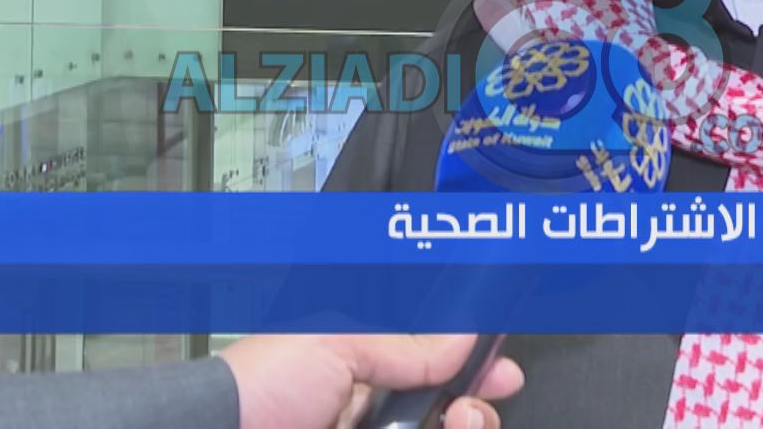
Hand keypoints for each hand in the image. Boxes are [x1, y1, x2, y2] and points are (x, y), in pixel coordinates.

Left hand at [217, 334, 522, 428]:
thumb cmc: (260, 387)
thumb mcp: (335, 342)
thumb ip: (403, 344)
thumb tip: (461, 341)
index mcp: (362, 374)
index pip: (432, 373)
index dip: (471, 374)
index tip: (502, 374)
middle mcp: (371, 416)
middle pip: (447, 417)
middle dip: (475, 411)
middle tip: (470, 410)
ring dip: (464, 426)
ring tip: (453, 424)